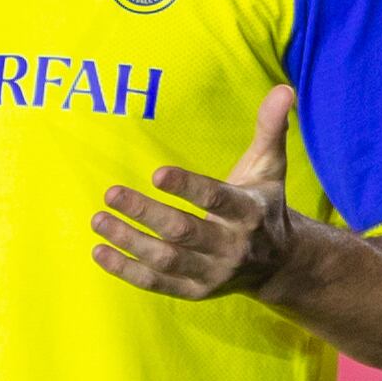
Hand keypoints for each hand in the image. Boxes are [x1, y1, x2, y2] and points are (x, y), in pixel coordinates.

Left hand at [93, 88, 296, 301]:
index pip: (215, 199)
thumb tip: (283, 88)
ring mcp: (213, 273)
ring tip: (98, 220)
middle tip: (111, 194)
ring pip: (165, 259)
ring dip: (128, 241)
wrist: (280, 265)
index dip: (186, 187)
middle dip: (145, 213)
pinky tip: (100, 251)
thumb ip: (271, 128)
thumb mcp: (271, 167)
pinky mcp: (197, 292)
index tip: (156, 174)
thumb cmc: (265, 206)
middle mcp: (232, 246)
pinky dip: (126, 271)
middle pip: (183, 231)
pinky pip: (157, 284)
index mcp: (248, 212)